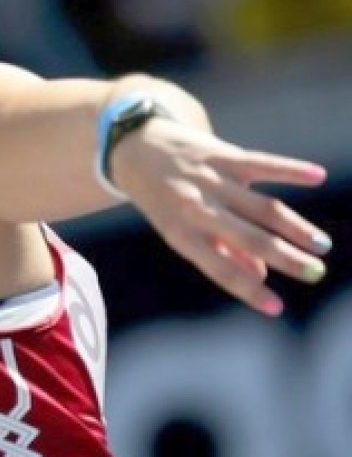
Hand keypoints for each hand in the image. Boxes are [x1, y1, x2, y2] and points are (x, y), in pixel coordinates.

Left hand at [112, 119, 331, 315]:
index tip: (276, 308)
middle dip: (284, 258)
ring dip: (295, 226)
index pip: (219, 269)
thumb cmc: (163, 198)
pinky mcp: (221, 154)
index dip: (247, 290)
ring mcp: (209, 180)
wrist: (135, 147)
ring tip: (321, 245)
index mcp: (180, 234)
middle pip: (248, 238)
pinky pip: (261, 164)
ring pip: (260, 207)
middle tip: (315, 274)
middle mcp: (195, 208)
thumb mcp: (178, 229)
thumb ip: (219, 251)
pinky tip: (317, 176)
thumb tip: (258, 276)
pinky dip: (290, 169)